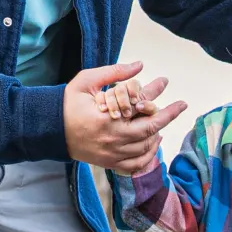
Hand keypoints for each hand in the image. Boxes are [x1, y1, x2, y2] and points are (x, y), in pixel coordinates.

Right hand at [64, 62, 186, 170]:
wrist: (50, 128)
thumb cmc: (68, 103)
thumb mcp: (87, 81)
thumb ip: (114, 73)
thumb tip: (139, 65)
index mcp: (108, 119)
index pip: (146, 114)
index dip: (167, 109)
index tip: (181, 101)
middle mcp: (112, 140)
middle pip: (150, 132)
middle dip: (167, 118)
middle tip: (179, 107)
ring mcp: (111, 154)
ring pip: (145, 149)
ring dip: (157, 135)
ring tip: (161, 122)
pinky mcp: (108, 163)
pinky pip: (135, 165)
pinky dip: (147, 156)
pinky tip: (152, 143)